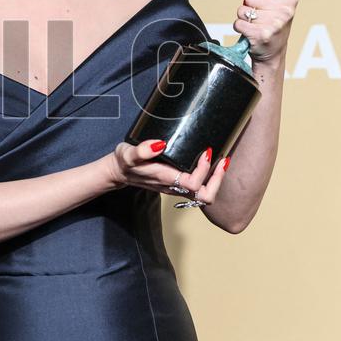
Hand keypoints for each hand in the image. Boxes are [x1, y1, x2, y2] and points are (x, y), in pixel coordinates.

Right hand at [105, 140, 228, 203]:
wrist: (118, 173)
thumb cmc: (123, 163)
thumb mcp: (127, 153)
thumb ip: (141, 150)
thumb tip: (159, 144)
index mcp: (165, 179)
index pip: (193, 184)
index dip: (203, 170)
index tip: (205, 151)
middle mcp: (173, 187)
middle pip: (204, 196)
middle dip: (217, 180)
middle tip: (223, 161)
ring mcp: (176, 187)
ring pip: (203, 194)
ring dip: (216, 179)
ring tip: (222, 161)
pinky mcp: (177, 184)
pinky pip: (198, 187)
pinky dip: (209, 177)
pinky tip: (210, 162)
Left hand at [235, 0, 298, 63]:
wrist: (273, 51)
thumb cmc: (272, 23)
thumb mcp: (275, 1)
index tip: (264, 2)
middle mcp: (286, 10)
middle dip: (249, 5)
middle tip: (259, 15)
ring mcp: (275, 23)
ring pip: (242, 10)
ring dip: (244, 17)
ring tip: (255, 24)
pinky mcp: (262, 35)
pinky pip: (238, 23)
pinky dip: (240, 27)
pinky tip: (250, 32)